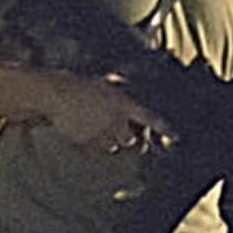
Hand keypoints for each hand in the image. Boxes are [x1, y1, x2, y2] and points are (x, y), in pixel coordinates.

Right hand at [44, 72, 173, 153]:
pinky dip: (96, 144)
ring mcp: (102, 133)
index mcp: (123, 103)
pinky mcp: (88, 143)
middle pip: (134, 142)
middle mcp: (116, 120)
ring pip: (114, 147)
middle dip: (134, 142)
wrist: (57, 94)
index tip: (176, 137)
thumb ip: (120, 87)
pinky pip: (98, 149)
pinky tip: (87, 130)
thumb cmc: (81, 86)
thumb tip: (128, 83)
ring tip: (100, 128)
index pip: (150, 118)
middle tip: (131, 138)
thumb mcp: (105, 83)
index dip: (165, 129)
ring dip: (112, 142)